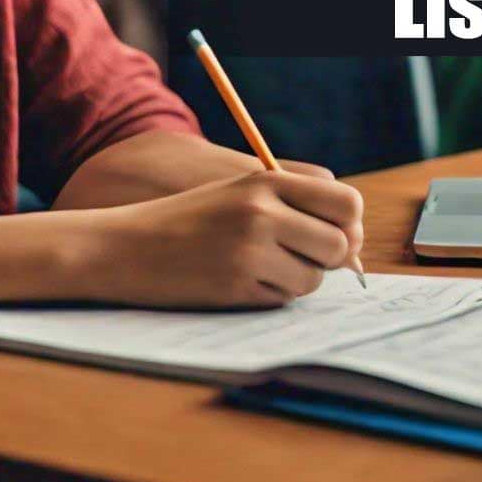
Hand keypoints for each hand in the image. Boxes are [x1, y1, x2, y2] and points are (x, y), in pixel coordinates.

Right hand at [86, 170, 365, 308]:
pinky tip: (239, 280)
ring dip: (297, 279)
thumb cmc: (188, 218)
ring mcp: (251, 250)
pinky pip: (283, 299)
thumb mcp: (238, 193)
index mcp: (266, 182)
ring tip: (261, 266)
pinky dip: (271, 294)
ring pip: (314, 278)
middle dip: (328, 258)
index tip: (336, 234)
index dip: (349, 223)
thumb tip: (352, 243)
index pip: (345, 201)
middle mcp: (263, 212)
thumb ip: (291, 205)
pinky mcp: (239, 285)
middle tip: (301, 257)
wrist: (129, 245)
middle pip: (340, 245)